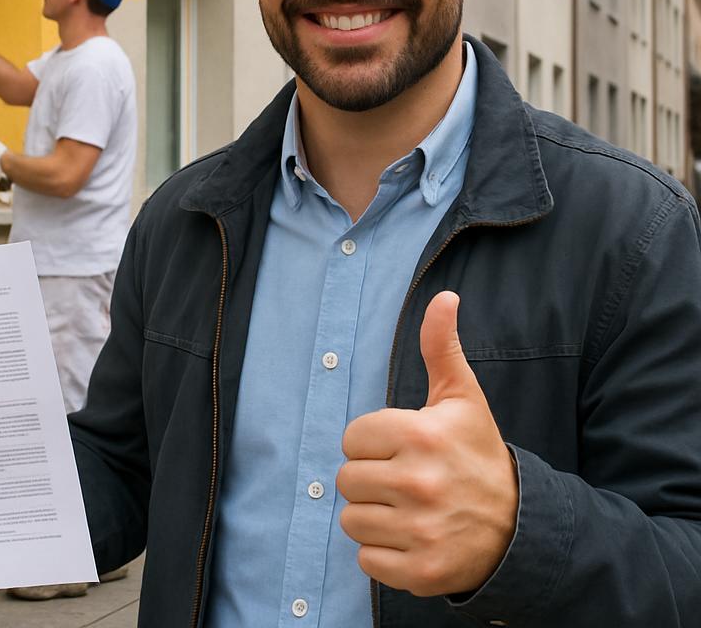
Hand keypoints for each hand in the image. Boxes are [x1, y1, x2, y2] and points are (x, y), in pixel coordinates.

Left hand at [336, 291, 517, 596]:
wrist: (521, 527)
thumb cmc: (479, 453)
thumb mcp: (462, 397)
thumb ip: (441, 346)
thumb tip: (444, 297)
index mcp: (420, 435)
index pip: (351, 438)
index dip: (371, 442)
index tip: (400, 447)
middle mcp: (418, 483)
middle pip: (346, 479)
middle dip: (370, 478)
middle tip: (403, 479)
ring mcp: (420, 531)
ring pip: (352, 520)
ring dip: (373, 516)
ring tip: (407, 508)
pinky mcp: (421, 571)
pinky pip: (366, 559)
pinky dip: (382, 553)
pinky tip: (411, 537)